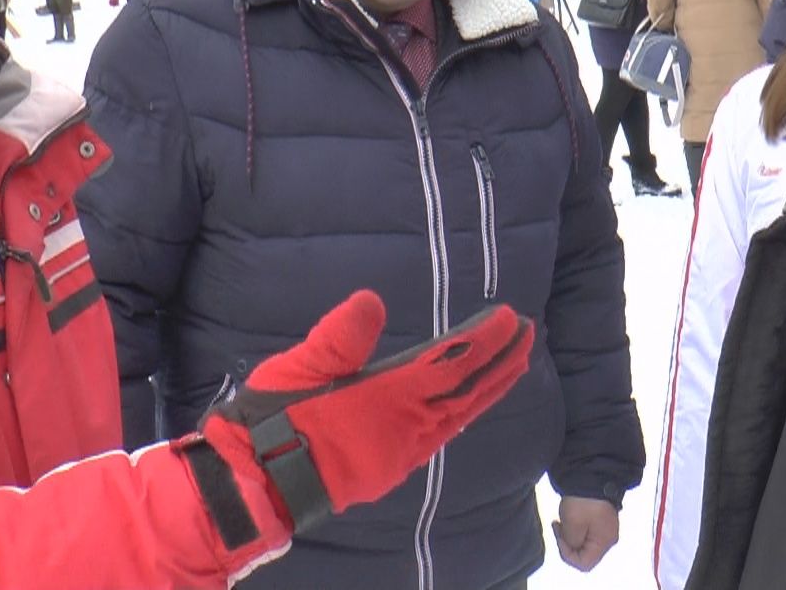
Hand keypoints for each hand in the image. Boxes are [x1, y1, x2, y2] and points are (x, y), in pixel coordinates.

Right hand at [202, 291, 532, 531]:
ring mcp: (401, 452)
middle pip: (467, 391)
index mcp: (387, 398)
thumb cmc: (272, 420)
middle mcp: (405, 428)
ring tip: (512, 364)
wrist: (256, 484)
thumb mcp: (298, 369)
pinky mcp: (390, 467)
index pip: (450, 363)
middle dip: (500, 362)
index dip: (483, 340)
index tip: (510, 318)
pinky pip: (441, 435)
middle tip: (529, 335)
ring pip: (459, 416)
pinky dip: (463, 414)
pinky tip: (467, 406)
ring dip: (488, 388)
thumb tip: (371, 302)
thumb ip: (339, 338)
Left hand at [551, 497, 619, 571]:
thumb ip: (571, 543)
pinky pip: (586, 531)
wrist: (593, 474)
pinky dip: (576, 526)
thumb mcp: (572, 525)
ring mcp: (605, 527)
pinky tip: (570, 514)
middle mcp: (608, 538)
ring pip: (584, 542)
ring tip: (563, 518)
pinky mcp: (601, 518)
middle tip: (559, 526)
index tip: (560, 536)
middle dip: (568, 543)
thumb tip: (572, 545)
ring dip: (571, 534)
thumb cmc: (583, 502)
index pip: (584, 564)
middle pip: (584, 553)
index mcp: (604, 542)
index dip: (567, 555)